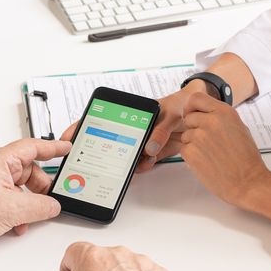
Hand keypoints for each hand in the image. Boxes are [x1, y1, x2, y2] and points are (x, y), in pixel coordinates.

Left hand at [0, 138, 69, 246]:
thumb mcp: (11, 209)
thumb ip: (39, 206)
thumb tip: (53, 206)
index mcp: (0, 161)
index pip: (33, 147)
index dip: (53, 147)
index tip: (66, 147)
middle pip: (29, 171)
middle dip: (41, 187)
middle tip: (51, 198)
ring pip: (20, 189)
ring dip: (28, 203)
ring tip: (31, 216)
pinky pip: (9, 201)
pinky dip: (16, 212)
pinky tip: (16, 225)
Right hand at [58, 79, 208, 173]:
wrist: (203, 111)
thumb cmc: (184, 103)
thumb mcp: (172, 111)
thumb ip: (161, 128)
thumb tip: (149, 147)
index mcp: (129, 113)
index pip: (98, 118)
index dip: (79, 128)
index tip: (67, 138)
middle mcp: (131, 127)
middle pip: (107, 140)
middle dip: (98, 152)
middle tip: (88, 161)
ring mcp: (141, 140)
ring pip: (124, 154)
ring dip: (123, 162)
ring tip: (128, 167)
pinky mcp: (154, 151)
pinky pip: (142, 162)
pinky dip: (141, 167)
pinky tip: (143, 167)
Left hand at [180, 92, 268, 205]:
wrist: (248, 182)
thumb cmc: (247, 159)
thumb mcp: (239, 128)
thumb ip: (221, 118)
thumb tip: (206, 114)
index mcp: (224, 112)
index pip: (196, 98)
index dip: (191, 107)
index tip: (192, 113)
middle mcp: (210, 121)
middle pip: (188, 117)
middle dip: (194, 128)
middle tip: (207, 141)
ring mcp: (199, 136)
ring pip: (185, 134)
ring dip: (193, 143)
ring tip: (211, 154)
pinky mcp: (190, 152)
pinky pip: (184, 148)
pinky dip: (192, 155)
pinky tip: (207, 162)